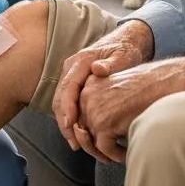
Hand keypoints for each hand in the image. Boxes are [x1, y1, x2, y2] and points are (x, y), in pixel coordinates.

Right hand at [53, 20, 153, 150]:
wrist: (124, 42)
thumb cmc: (124, 50)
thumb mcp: (122, 55)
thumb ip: (111, 63)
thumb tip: (97, 69)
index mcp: (80, 61)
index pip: (68, 86)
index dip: (67, 107)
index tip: (71, 124)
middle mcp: (70, 69)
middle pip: (60, 97)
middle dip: (64, 121)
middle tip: (73, 141)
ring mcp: (71, 76)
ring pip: (60, 102)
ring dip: (65, 123)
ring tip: (75, 143)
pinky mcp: (74, 84)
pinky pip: (67, 103)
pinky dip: (70, 118)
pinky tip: (78, 133)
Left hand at [74, 57, 184, 162]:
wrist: (164, 82)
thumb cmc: (147, 86)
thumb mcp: (117, 90)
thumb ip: (101, 104)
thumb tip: (86, 130)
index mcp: (88, 85)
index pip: (80, 114)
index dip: (89, 130)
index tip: (100, 140)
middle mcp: (86, 96)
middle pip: (83, 129)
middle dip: (95, 144)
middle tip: (110, 152)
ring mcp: (94, 110)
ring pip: (91, 142)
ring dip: (105, 152)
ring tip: (119, 154)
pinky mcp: (104, 124)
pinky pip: (105, 149)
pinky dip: (117, 154)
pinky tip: (128, 152)